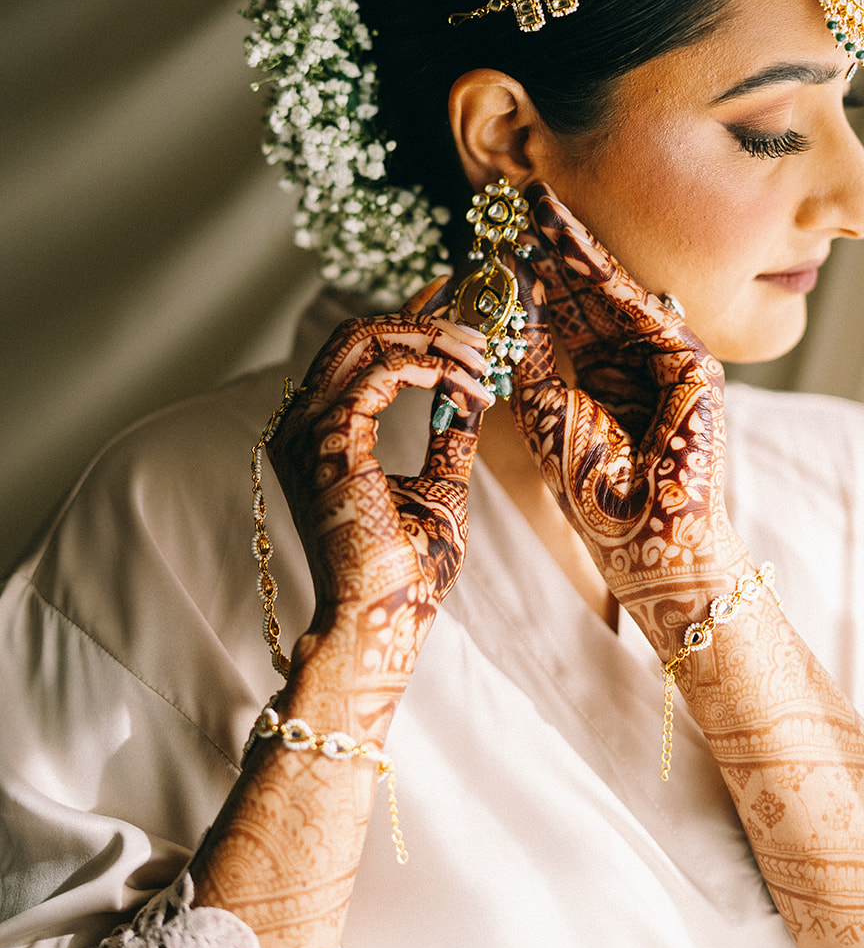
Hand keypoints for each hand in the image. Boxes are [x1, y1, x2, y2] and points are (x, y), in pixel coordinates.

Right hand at [267, 287, 490, 688]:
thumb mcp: (440, 490)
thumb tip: (473, 396)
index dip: (407, 324)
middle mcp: (300, 426)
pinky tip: (467, 385)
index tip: (460, 322)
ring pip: (363, 340)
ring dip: (430, 339)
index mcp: (317, 435)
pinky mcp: (330, 442)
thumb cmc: (405, 574)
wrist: (380, 624)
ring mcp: (307, 432)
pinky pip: (381, 373)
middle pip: (355, 334)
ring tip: (480, 359)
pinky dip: (430, 368)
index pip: (354, 352)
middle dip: (424, 325)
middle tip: (480, 341)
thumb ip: (450, 438)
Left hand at [511, 184, 747, 657]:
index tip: (499, 234)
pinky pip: (639, 307)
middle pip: (590, 289)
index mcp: (605, 374)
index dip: (535, 273)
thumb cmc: (596, 491)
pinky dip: (601, 273)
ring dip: (573, 246)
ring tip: (534, 207)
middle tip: (516, 198)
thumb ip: (533, 352)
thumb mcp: (549, 411)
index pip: (568, 311)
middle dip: (553, 245)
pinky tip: (565, 244)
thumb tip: (505, 293)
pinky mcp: (694, 360)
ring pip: (613, 288)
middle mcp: (637, 358)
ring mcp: (668, 356)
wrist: (645, 538)